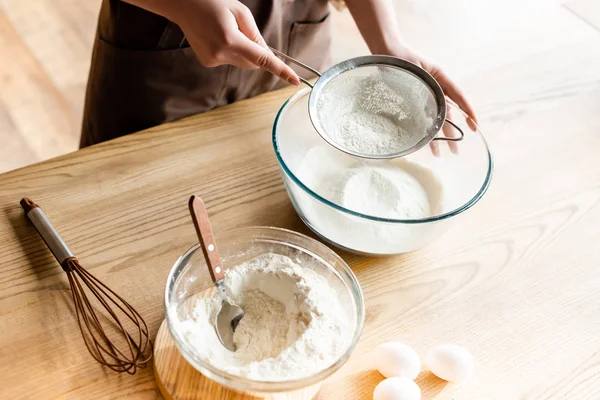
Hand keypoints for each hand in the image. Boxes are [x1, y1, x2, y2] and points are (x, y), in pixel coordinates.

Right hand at [126, 0, 299, 84]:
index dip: (280, 70)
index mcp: (230, 40)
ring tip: (225, 31)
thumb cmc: (212, 3)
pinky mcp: (208, 62)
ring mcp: (213, 60)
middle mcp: (221, 54)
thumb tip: (266, 54)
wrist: (183, 5)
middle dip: (255, 52)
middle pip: (252, 63)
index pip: (261, 59)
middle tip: (244, 31)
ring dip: (241, 50)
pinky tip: (217, 37)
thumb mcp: (240, 12)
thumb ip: (256, 35)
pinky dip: (230, 51)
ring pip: (241, 62)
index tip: (294, 80)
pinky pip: (229, 61)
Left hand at [393, 48, 478, 155]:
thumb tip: (441, 108)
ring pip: (436, 120)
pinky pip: (423, 119)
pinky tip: (425, 143)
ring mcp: (427, 96)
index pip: (460, 98)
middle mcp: (437, 90)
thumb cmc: (403, 59)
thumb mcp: (418, 72)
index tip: (475, 126)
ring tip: (439, 154)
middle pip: (448, 115)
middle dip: (452, 134)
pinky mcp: (415, 102)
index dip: (469, 112)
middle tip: (455, 152)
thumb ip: (429, 88)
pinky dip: (424, 131)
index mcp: (443, 79)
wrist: (388, 54)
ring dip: (438, 137)